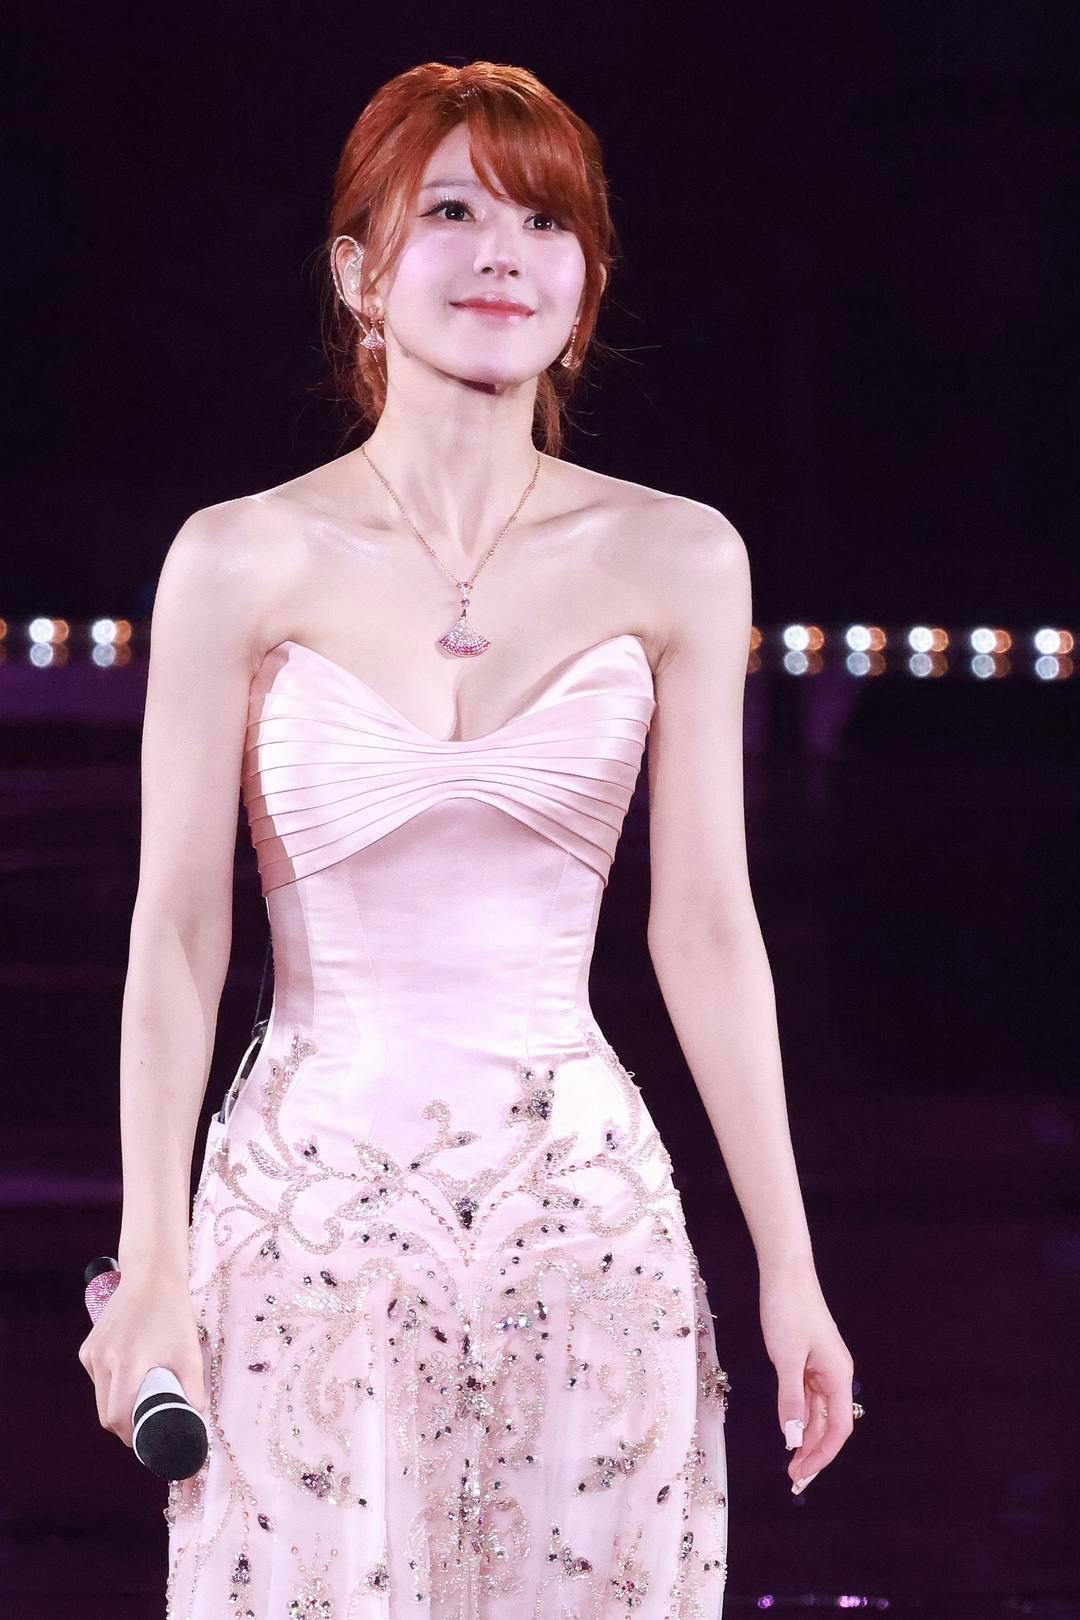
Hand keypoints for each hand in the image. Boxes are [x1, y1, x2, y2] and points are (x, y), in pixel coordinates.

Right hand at [77, 1273, 206, 1448]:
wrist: (151, 1277)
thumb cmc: (173, 1314)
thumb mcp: (190, 1353)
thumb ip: (194, 1390)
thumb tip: (196, 1420)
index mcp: (127, 1364)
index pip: (118, 1418)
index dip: (131, 1435)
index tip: (147, 1437)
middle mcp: (103, 1361)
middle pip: (106, 1413)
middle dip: (125, 1424)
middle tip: (147, 1422)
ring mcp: (91, 1354)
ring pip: (100, 1397)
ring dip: (118, 1404)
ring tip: (141, 1396)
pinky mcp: (88, 1348)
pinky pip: (98, 1379)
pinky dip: (112, 1386)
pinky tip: (130, 1373)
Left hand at [759, 1264, 855, 1493]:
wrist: (785, 1274)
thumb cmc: (788, 1311)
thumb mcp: (785, 1358)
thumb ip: (790, 1399)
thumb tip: (793, 1438)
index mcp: (838, 1376)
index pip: (838, 1428)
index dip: (822, 1455)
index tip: (802, 1475)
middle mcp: (836, 1376)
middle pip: (831, 1425)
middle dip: (815, 1453)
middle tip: (793, 1479)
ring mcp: (823, 1368)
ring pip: (819, 1414)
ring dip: (807, 1438)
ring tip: (791, 1463)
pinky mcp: (810, 1361)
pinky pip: (808, 1397)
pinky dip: (801, 1416)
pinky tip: (790, 1431)